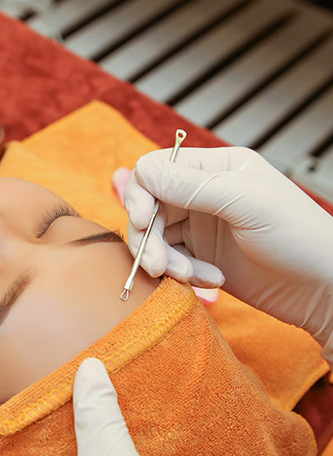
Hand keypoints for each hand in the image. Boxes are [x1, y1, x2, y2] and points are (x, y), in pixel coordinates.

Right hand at [120, 147, 332, 357]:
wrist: (321, 287)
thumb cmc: (298, 236)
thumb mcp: (245, 202)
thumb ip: (192, 185)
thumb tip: (142, 171)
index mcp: (215, 168)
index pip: (155, 171)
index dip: (140, 195)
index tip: (141, 221)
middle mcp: (202, 194)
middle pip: (148, 209)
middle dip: (149, 239)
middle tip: (160, 266)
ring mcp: (199, 226)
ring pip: (155, 239)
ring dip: (166, 261)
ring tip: (191, 277)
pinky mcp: (200, 256)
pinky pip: (171, 262)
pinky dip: (183, 275)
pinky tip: (211, 281)